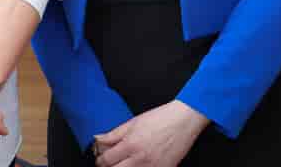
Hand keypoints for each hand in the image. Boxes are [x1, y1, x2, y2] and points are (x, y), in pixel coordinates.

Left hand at [92, 100, 207, 166]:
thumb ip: (113, 134)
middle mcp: (140, 159)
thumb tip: (98, 140)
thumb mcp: (132, 123)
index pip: (106, 160)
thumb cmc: (160, 119)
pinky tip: (137, 164)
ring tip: (122, 163)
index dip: (100, 160)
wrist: (183, 121)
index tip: (100, 159)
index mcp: (130, 145)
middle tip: (109, 162)